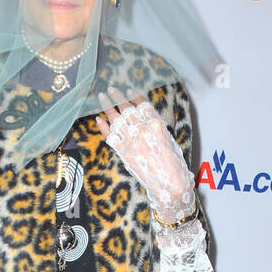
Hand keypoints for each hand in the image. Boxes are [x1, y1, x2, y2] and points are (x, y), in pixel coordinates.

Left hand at [95, 85, 195, 225]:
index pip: (142, 104)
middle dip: (117, 96)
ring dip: (107, 106)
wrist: (168, 183)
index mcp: (155, 123)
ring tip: (102, 97)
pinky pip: (110, 135)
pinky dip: (103, 126)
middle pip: (126, 107)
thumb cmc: (173, 163)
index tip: (128, 90)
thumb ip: (155, 126)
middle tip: (111, 89)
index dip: (134, 95)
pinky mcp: (123, 151)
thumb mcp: (168, 138)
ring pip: (116, 118)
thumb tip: (145, 119)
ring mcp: (131, 140)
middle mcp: (142, 128)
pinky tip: (99, 119)